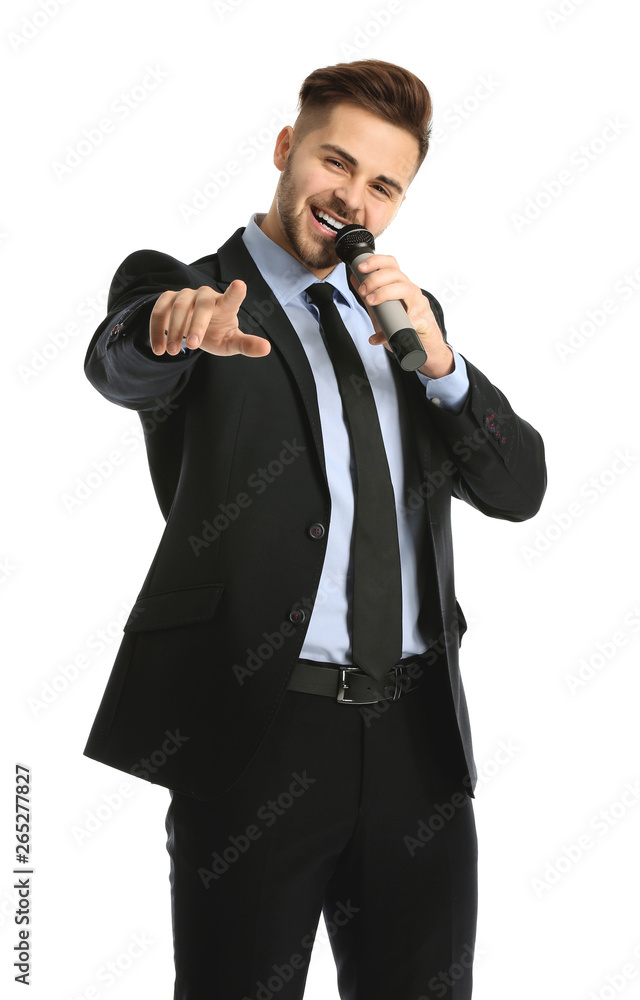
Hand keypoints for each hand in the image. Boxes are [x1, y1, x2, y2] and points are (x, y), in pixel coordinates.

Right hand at [149, 281, 270, 357]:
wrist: (193, 330)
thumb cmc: (217, 334)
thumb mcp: (231, 343)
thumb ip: (246, 345)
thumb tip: (266, 349)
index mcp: (225, 306)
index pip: (232, 298)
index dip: (235, 292)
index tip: (240, 285)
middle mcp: (205, 296)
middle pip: (202, 305)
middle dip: (197, 324)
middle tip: (194, 347)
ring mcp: (185, 295)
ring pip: (178, 307)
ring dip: (174, 330)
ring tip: (172, 352)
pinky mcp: (167, 299)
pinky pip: (159, 311)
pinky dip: (156, 330)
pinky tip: (158, 349)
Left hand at [349, 256, 453, 378]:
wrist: (424, 346)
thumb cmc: (405, 325)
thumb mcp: (383, 308)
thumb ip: (370, 294)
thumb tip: (355, 279)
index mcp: (401, 286)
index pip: (391, 265)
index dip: (376, 262)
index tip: (361, 267)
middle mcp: (411, 292)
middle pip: (396, 274)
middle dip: (376, 279)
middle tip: (363, 291)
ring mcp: (419, 305)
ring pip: (406, 289)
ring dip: (385, 293)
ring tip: (371, 301)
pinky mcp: (424, 321)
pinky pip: (407, 322)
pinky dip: (390, 330)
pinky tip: (378, 337)